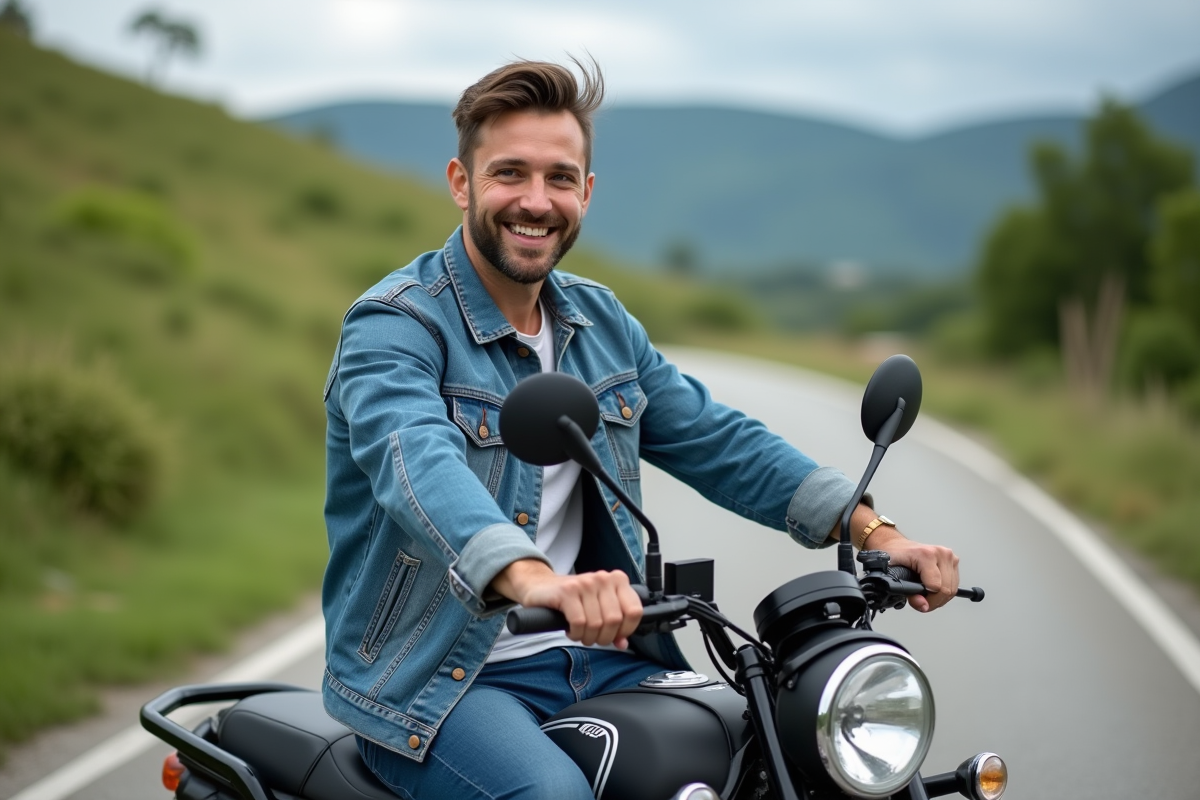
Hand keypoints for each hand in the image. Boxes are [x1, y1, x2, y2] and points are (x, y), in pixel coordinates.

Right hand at [491, 560, 643, 647]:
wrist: (540, 586)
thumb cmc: (573, 599)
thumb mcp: (598, 608)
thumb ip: (614, 625)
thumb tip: (623, 643)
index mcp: (617, 580)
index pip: (635, 611)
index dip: (627, 630)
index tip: (615, 635)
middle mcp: (602, 578)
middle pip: (614, 620)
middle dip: (604, 637)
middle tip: (593, 638)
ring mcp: (585, 583)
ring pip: (596, 624)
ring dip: (587, 637)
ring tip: (580, 633)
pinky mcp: (567, 591)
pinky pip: (579, 623)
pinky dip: (575, 633)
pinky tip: (571, 630)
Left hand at [866, 527, 959, 611]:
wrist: (899, 547)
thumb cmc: (895, 557)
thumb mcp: (892, 574)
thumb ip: (906, 591)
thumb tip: (923, 605)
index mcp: (926, 554)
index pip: (937, 586)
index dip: (927, 599)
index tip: (918, 600)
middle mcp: (941, 553)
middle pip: (946, 590)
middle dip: (933, 601)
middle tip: (921, 601)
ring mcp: (949, 556)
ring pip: (952, 589)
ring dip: (940, 598)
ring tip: (926, 595)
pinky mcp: (953, 561)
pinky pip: (954, 585)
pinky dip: (944, 592)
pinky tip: (933, 590)